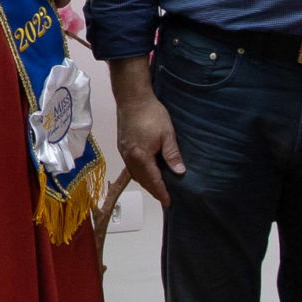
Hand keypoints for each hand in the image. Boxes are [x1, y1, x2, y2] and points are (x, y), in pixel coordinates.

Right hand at [114, 75, 186, 205]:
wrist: (132, 98)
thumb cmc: (150, 114)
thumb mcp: (167, 134)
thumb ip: (172, 155)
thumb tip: (180, 172)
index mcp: (141, 157)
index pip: (153, 181)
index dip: (162, 193)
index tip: (169, 202)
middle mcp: (130, 158)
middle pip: (142, 180)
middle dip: (153, 190)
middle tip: (164, 197)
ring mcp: (124, 152)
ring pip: (135, 174)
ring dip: (146, 182)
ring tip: (157, 186)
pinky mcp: (122, 146)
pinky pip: (131, 166)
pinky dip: (139, 173)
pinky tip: (147, 171)